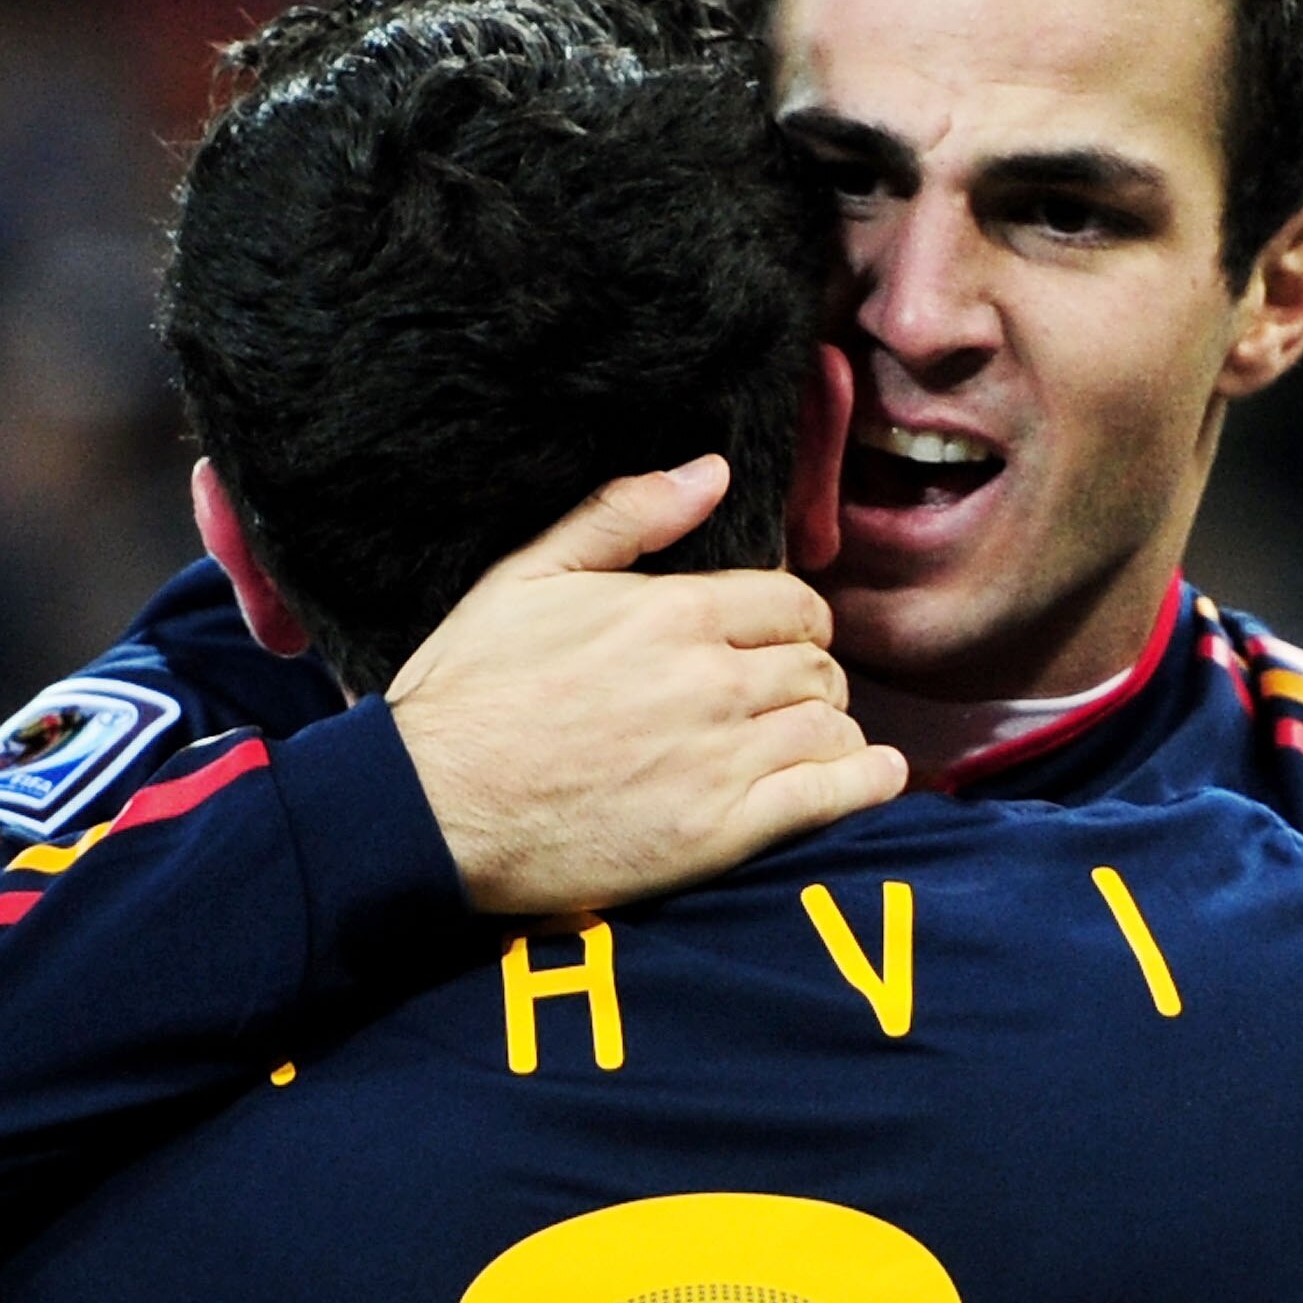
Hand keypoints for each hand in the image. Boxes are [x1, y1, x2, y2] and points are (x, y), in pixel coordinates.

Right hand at [382, 458, 908, 915]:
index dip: (796, 618)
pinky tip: (872, 776)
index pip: (792, 600)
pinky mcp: (720, 831)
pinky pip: (830, 796)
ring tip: (811, 737)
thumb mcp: (527, 575)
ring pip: (830, 726)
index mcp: (672, 611)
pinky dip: (865, 781)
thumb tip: (712, 470)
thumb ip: (624, 515)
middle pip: (817, 665)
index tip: (781, 637)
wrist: (429, 807)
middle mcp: (711, 680)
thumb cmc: (469, 690)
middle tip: (791, 692)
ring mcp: (720, 759)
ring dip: (831, 727)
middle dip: (814, 673)